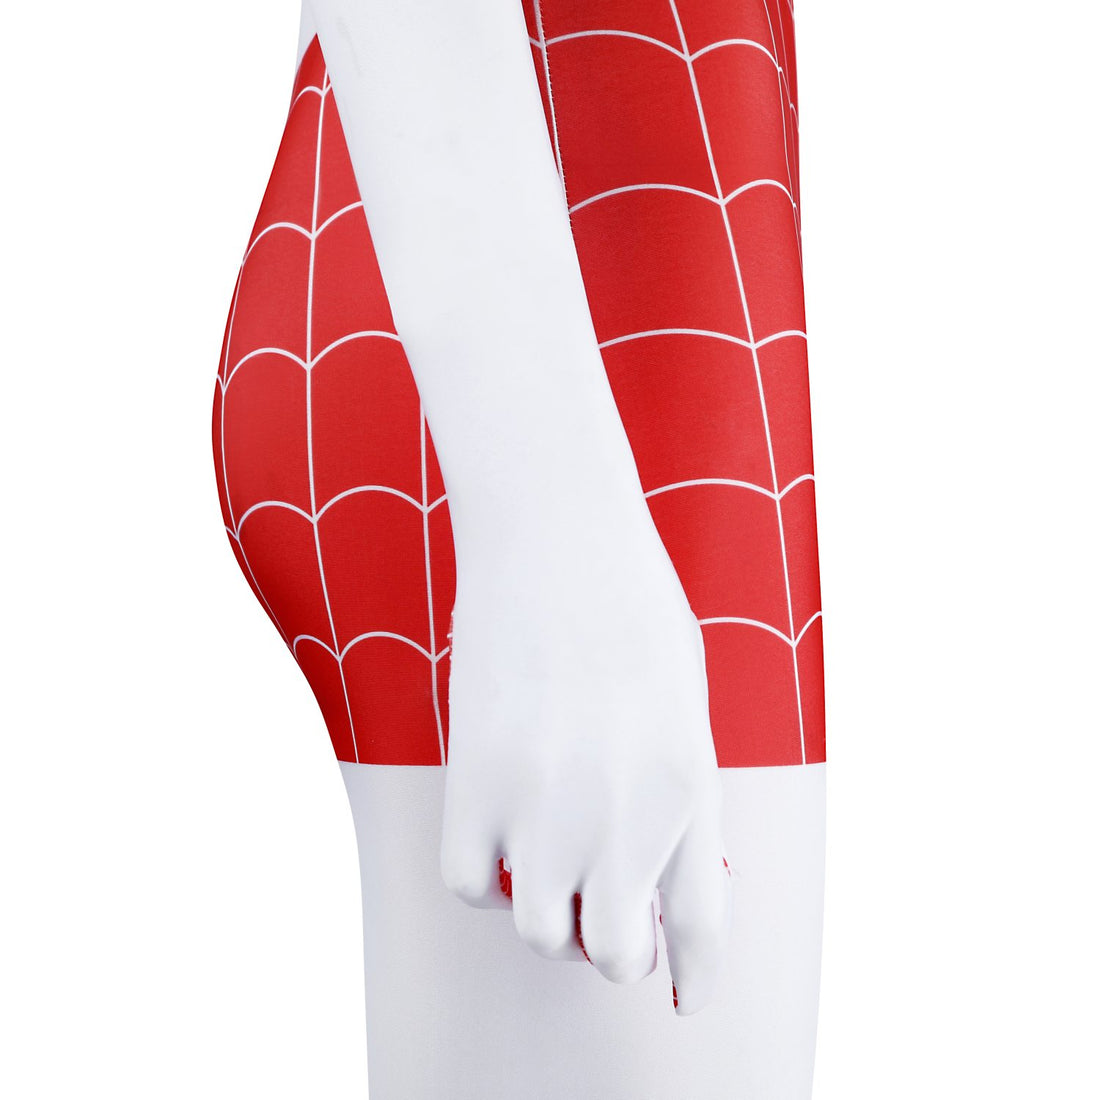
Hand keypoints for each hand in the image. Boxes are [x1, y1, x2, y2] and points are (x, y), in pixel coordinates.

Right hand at [439, 502, 733, 1014]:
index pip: (703, 923)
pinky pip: (469, 885)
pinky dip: (485, 876)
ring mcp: (543, 801)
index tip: (687, 997)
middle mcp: (623, 810)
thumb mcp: (683, 700)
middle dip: (614, 944)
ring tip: (547, 859)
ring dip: (548, 911)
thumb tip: (643, 866)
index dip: (696, 975)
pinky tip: (499, 832)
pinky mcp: (473, 779)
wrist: (556, 532)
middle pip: (616, 953)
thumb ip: (675, 790)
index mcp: (690, 783)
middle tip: (602, 908)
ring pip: (539, 931)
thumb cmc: (629, 604)